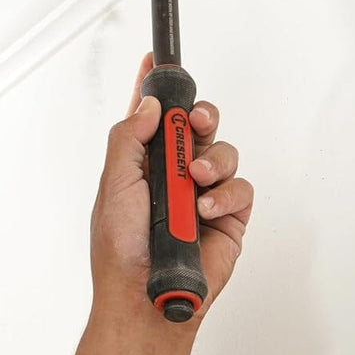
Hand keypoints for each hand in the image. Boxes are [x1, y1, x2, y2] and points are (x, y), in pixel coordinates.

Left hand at [90, 53, 252, 322]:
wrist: (146, 295)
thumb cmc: (121, 248)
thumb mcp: (113, 184)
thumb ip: (129, 138)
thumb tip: (148, 103)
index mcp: (141, 162)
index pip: (150, 115)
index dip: (155, 86)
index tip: (157, 59)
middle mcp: (175, 173)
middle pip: (197, 125)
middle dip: (201, 115)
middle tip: (197, 120)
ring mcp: (203, 193)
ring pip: (224, 152)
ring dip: (214, 160)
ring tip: (197, 181)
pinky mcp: (228, 216)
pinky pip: (241, 188)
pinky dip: (225, 194)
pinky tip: (205, 212)